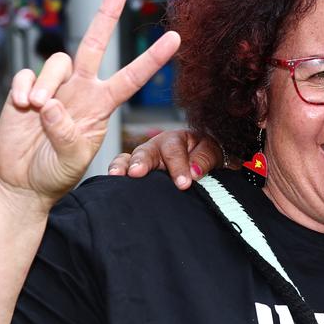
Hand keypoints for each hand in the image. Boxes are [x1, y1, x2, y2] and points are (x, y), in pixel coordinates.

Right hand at [0, 0, 180, 205]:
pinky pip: (25, 74)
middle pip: (94, 44)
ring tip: (36, 107)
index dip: (153, 59)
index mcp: (102, 106)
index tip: (176, 39)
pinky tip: (21, 106)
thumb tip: (51, 105)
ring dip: (47, 82)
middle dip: (106, 15)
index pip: (132, 78)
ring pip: (58, 62)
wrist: (23, 181)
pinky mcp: (25, 89)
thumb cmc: (55, 172)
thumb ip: (66, 136)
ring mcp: (54, 88)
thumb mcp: (70, 162)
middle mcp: (82, 90)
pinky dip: (22, 87)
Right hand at [107, 129, 223, 189]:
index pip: (174, 151)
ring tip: (116, 175)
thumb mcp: (211, 152)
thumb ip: (204, 159)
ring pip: (128, 159)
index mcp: (175, 139)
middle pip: (146, 152)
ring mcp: (143, 159)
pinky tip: (111, 184)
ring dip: (122, 166)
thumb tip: (193, 173)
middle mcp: (155, 147)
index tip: (184, 184)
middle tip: (137, 172)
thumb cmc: (204, 154)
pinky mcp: (135, 171)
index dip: (178, 167)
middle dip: (141, 161)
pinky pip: (122, 169)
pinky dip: (116, 174)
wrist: (200, 161)